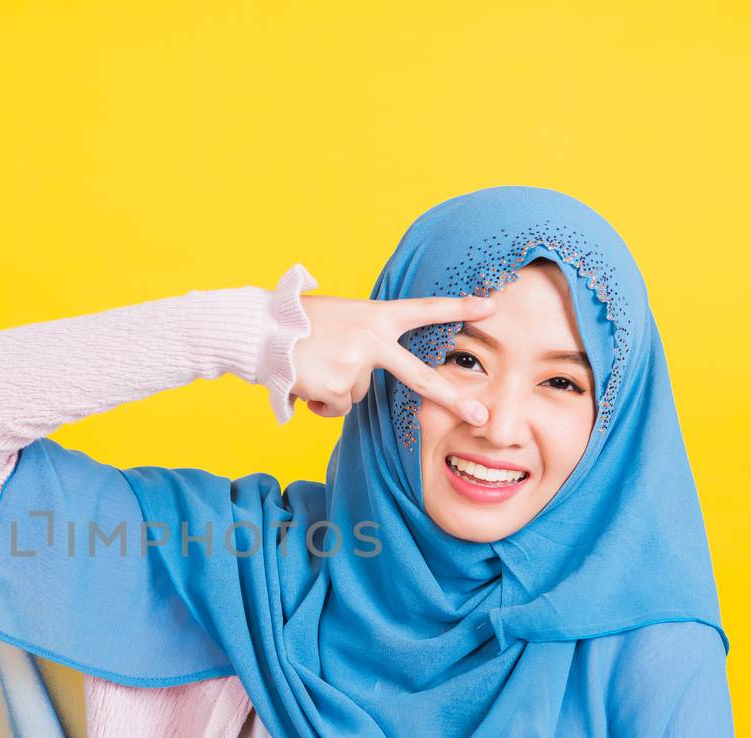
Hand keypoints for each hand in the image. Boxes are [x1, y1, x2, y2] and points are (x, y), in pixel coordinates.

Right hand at [290, 291, 497, 422]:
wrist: (259, 331)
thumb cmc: (296, 321)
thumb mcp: (339, 314)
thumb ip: (364, 332)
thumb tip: (367, 369)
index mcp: (374, 316)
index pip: (424, 310)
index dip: (459, 308)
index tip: (491, 306)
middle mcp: (371, 340)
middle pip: (419, 375)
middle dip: (452, 398)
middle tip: (481, 417)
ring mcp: (355, 365)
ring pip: (359, 394)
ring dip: (338, 388)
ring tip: (314, 366)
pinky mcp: (336, 388)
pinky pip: (338, 407)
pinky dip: (322, 402)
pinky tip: (306, 381)